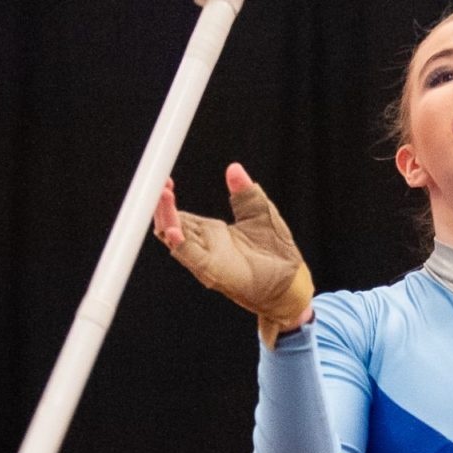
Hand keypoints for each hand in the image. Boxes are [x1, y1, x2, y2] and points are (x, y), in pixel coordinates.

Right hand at [153, 164, 314, 342]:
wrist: (291, 284)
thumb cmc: (275, 253)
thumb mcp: (261, 214)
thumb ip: (246, 194)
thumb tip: (235, 168)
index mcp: (210, 232)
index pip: (179, 214)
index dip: (168, 198)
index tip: (165, 179)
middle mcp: (203, 246)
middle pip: (170, 224)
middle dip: (161, 205)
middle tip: (160, 184)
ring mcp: (205, 260)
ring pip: (175, 239)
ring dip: (166, 219)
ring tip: (164, 197)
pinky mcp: (214, 272)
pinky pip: (192, 258)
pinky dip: (181, 245)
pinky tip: (174, 231)